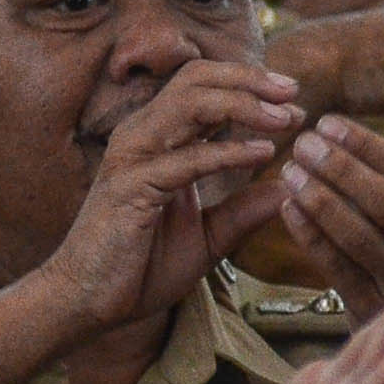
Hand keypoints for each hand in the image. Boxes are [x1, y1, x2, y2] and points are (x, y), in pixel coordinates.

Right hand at [26, 57, 301, 339]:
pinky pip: (186, 158)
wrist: (89, 303)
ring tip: (284, 119)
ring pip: (190, 103)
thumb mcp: (206, 238)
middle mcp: (142, 136)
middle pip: (197, 79)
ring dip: (243, 105)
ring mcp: (133, 156)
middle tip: (294, 92)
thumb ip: (242, 212)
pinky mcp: (131, 186)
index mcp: (157, 140)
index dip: (250, 87)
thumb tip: (286, 190)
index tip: (294, 104)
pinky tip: (263, 155)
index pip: (203, 88)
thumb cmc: (139, 269)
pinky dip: (228, 151)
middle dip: (250, 80)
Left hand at [274, 123, 383, 383]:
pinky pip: (337, 268)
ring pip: (358, 234)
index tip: (328, 123)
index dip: (365, 144)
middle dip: (338, 166)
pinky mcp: (379, 314)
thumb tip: (343, 140)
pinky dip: (310, 236)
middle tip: (302, 143)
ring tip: (289, 171)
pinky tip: (288, 208)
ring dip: (318, 198)